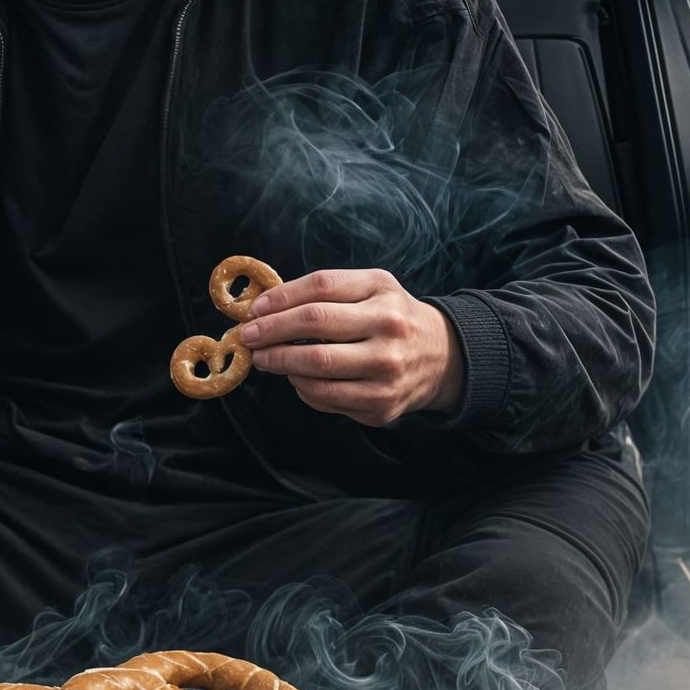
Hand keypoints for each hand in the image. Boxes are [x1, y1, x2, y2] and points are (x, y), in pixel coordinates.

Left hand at [237, 267, 463, 425]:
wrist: (442, 356)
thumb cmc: (390, 317)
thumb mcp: (369, 289)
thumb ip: (324, 292)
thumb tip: (266, 307)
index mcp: (381, 290)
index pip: (320, 286)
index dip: (280, 297)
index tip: (254, 309)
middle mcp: (389, 326)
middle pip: (315, 324)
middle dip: (271, 331)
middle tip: (248, 336)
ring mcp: (387, 368)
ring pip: (316, 365)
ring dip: (279, 361)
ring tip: (264, 358)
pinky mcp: (382, 403)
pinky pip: (326, 396)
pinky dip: (301, 386)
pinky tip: (295, 377)